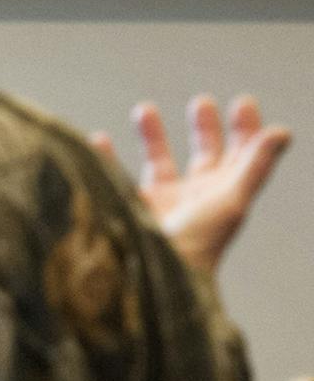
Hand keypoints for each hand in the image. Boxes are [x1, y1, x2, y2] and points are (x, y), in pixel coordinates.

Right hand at [92, 95, 291, 272]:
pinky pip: (118, 177)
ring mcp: (162, 203)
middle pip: (206, 155)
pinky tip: (98, 140)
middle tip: (201, 103)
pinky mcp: (130, 209)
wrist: (152, 276)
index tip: (242, 103)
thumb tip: (281, 132)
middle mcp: (195, 197)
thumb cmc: (196, 243)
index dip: (246, 130)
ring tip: (143, 109)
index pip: (242, 156)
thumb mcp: (230, 200)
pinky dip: (108, 158)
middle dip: (205, 128)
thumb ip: (255, 165)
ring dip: (153, 135)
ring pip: (160, 161)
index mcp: (224, 194)